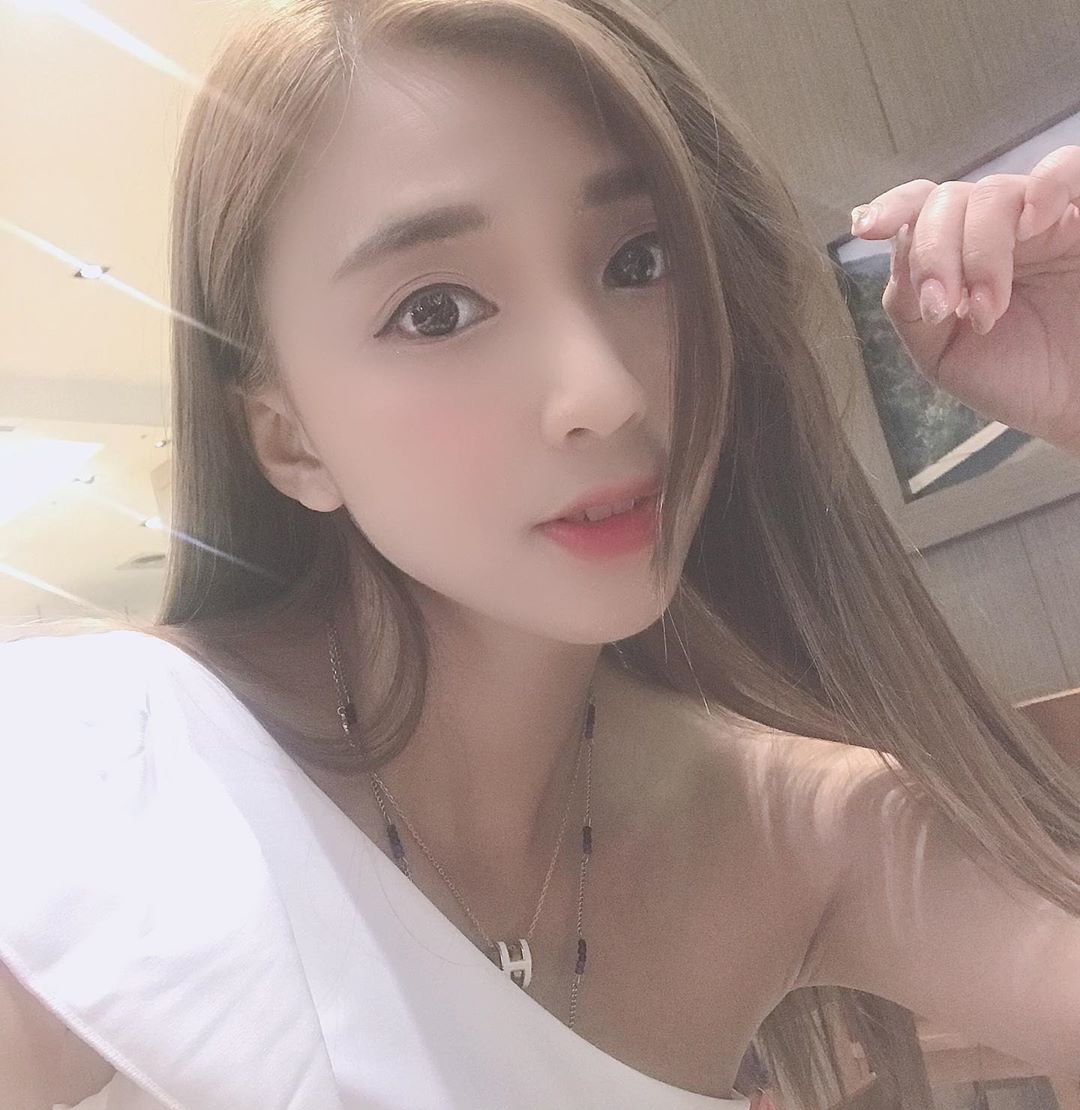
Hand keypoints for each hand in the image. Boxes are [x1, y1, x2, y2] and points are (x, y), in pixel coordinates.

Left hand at [849, 145, 1079, 456]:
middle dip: (933, 254)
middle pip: (948, 201)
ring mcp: (1045, 220)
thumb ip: (908, 305)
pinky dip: (1048, 184)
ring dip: (980, 251)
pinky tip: (1034, 223)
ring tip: (988, 310)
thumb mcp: (942, 354)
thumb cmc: (1018, 380)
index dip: (891, 209)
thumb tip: (893, 249)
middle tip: (944, 310)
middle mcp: (999, 230)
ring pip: (995, 193)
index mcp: (958, 255)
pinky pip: (1071, 169)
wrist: (1078, 404)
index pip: (920, 210)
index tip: (863, 229)